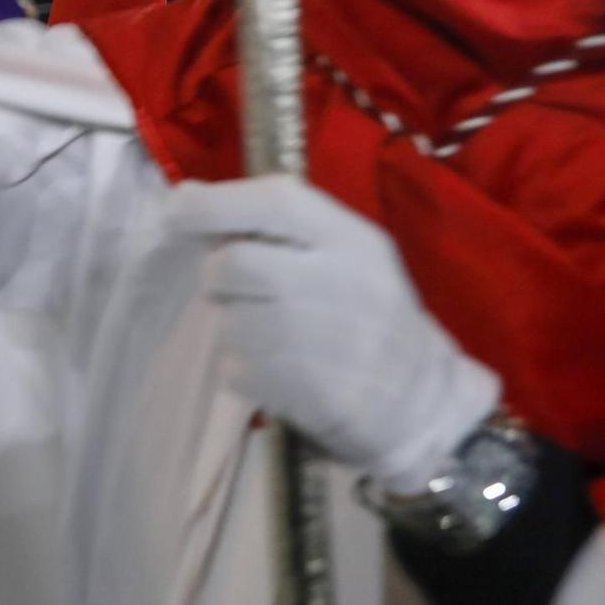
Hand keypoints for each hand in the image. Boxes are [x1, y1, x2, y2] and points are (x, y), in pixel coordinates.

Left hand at [168, 175, 500, 493]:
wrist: (425, 403)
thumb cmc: (371, 316)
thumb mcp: (350, 255)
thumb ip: (284, 229)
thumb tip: (190, 202)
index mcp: (354, 241)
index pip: (276, 202)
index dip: (216, 202)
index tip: (179, 208)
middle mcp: (344, 283)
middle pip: (235, 265)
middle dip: (217, 278)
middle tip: (232, 290)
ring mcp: (332, 341)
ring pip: (231, 323)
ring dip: (234, 329)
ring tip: (268, 337)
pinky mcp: (316, 392)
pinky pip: (240, 371)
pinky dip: (244, 372)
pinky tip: (277, 372)